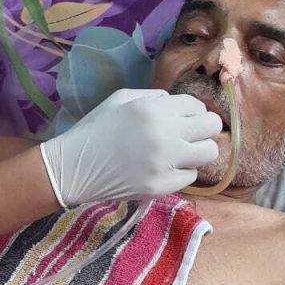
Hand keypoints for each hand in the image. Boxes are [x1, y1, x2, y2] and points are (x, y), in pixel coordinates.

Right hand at [40, 88, 222, 205]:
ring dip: (197, 152)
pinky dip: (181, 172)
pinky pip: (190, 176)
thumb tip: (178, 105)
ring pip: (208, 153)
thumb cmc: (94, 130)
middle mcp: (164, 133)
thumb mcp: (120, 99)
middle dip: (204, 129)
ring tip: (181, 154)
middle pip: (211, 127)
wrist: (73, 168)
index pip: (197, 106)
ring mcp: (165, 162)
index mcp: (153, 109)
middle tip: (190, 136)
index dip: (193, 112)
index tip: (184, 120)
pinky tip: (163, 169)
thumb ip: (154, 98)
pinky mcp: (161, 186)